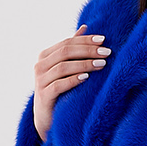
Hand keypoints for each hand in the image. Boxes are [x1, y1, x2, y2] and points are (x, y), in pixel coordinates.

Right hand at [33, 24, 111, 140]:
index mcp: (45, 56)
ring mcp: (40, 81)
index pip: (67, 43)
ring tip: (102, 64)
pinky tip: (86, 78)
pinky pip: (58, 85)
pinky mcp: (43, 96)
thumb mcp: (65, 68)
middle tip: (106, 52)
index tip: (103, 40)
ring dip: (84, 64)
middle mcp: (40, 66)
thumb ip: (72, 49)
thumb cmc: (59, 91)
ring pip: (63, 67)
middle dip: (88, 50)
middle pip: (65, 52)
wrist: (47, 119)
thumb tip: (85, 27)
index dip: (85, 40)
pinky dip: (73, 80)